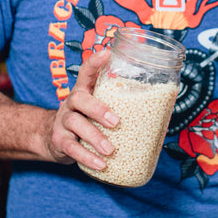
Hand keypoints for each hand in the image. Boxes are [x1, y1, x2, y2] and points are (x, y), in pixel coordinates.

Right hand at [47, 48, 118, 169]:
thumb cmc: (88, 121)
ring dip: (95, 137)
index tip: (106, 53)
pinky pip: (71, 147)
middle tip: (116, 122)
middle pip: (80, 99)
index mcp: (85, 91)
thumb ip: (120, 107)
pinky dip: (86, 157)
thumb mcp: (99, 109)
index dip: (95, 62)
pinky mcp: (59, 140)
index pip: (87, 72)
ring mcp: (63, 121)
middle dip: (98, 109)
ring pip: (76, 124)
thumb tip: (162, 116)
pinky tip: (100, 164)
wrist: (54, 139)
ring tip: (110, 150)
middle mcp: (72, 102)